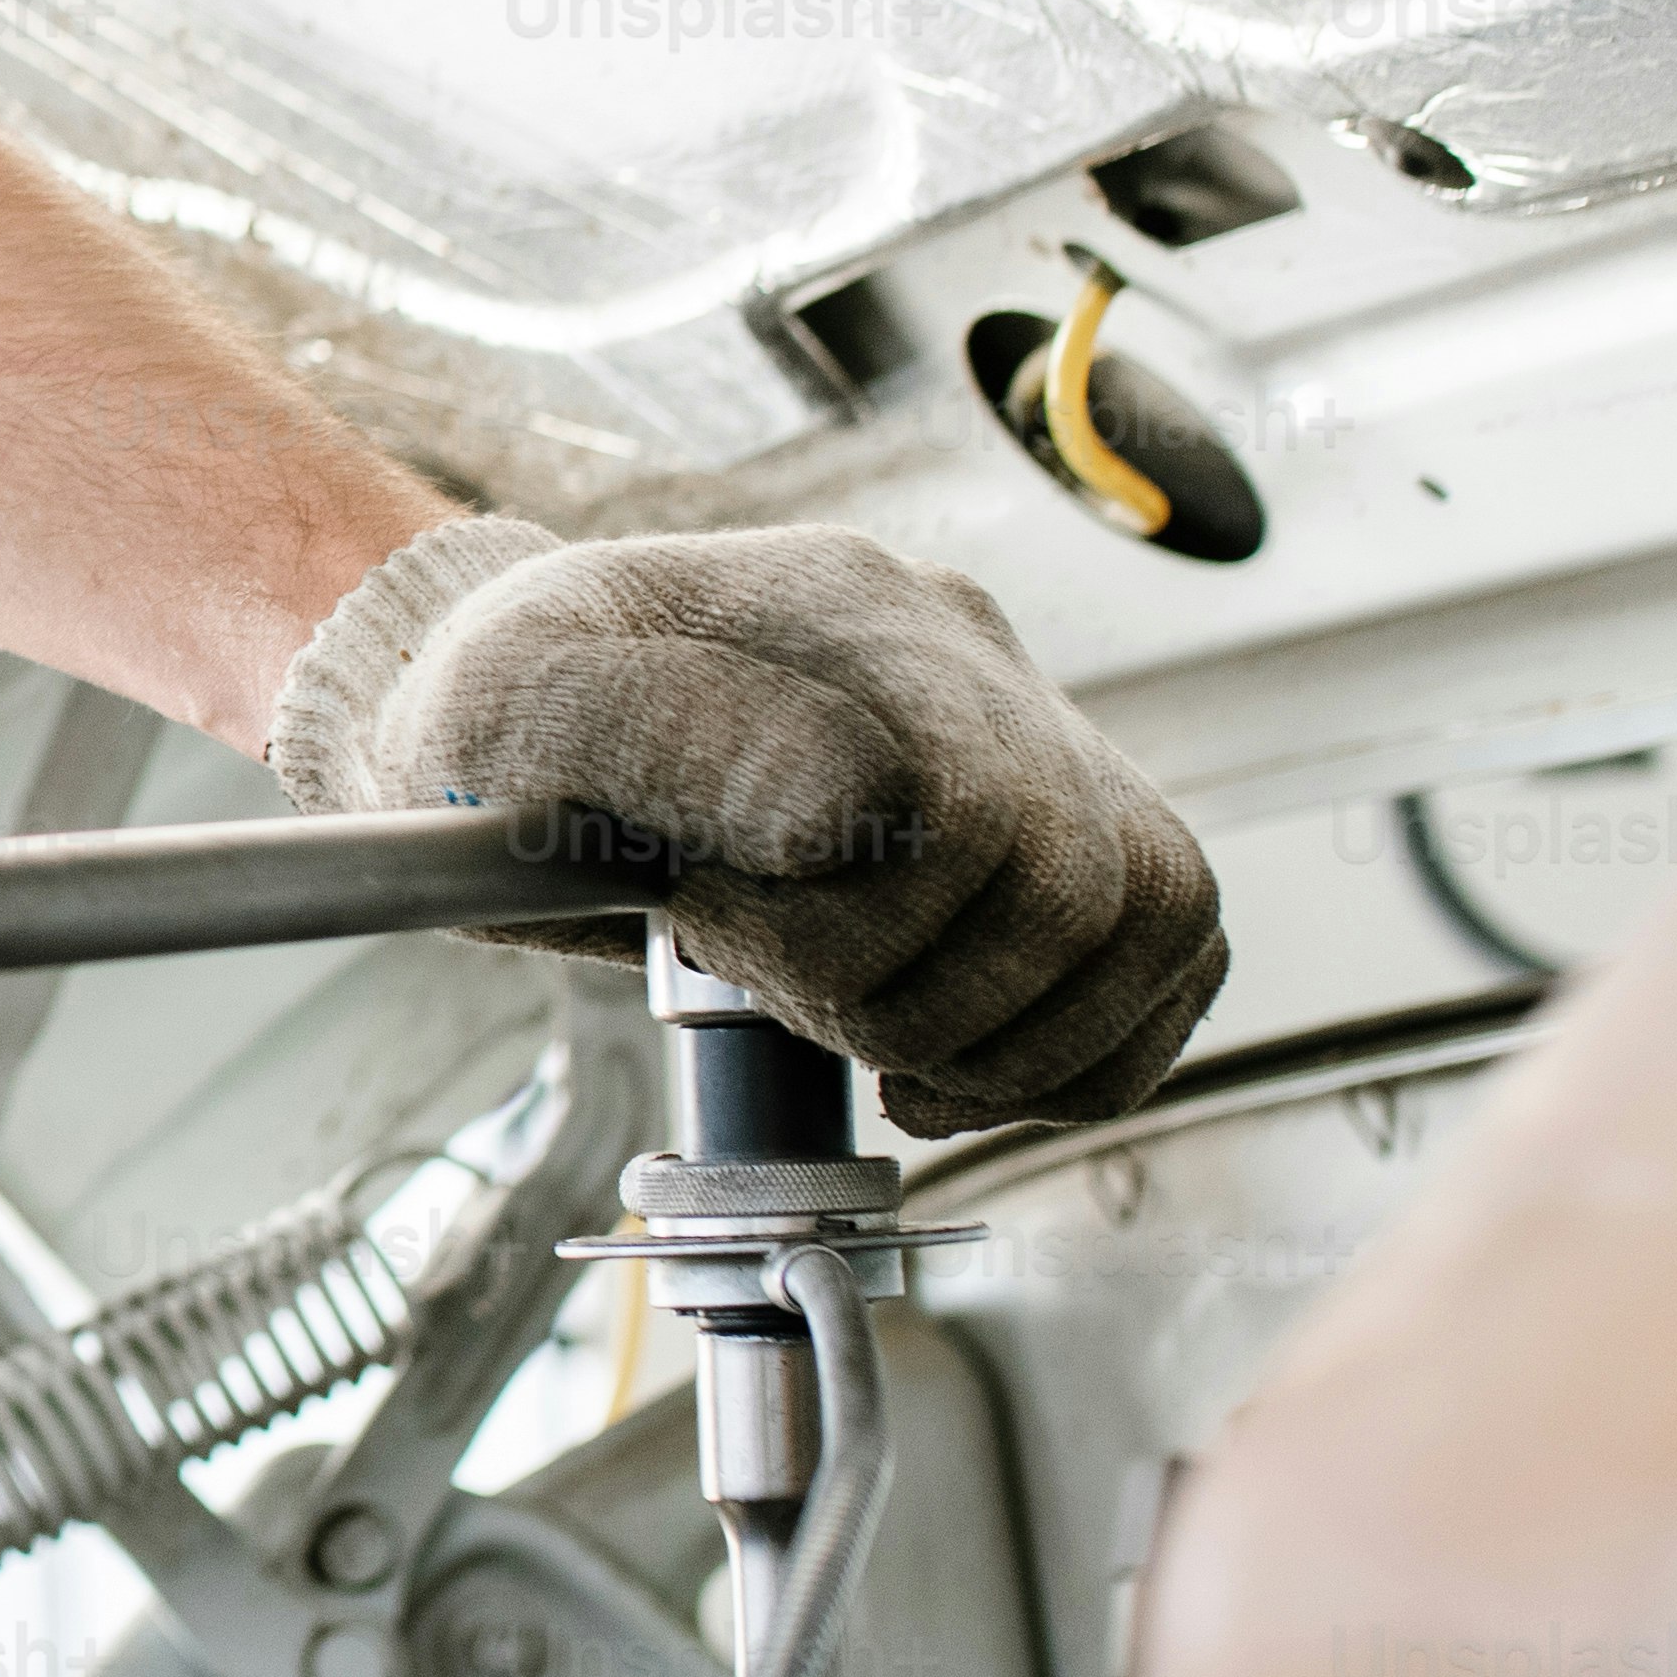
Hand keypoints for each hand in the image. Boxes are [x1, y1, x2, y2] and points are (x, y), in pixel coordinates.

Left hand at [273, 515, 1223, 1129]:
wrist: (526, 723)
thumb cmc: (504, 721)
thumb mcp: (506, 709)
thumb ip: (650, 733)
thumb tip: (846, 811)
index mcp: (835, 602)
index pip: (944, 803)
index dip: (836, 925)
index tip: (709, 934)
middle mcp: (962, 650)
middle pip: (1067, 877)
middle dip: (918, 996)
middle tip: (786, 1001)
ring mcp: (1030, 729)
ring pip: (1153, 911)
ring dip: (1017, 1040)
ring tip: (875, 1047)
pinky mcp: (1063, 817)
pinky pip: (1172, 945)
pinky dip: (1086, 1048)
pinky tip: (955, 1073)